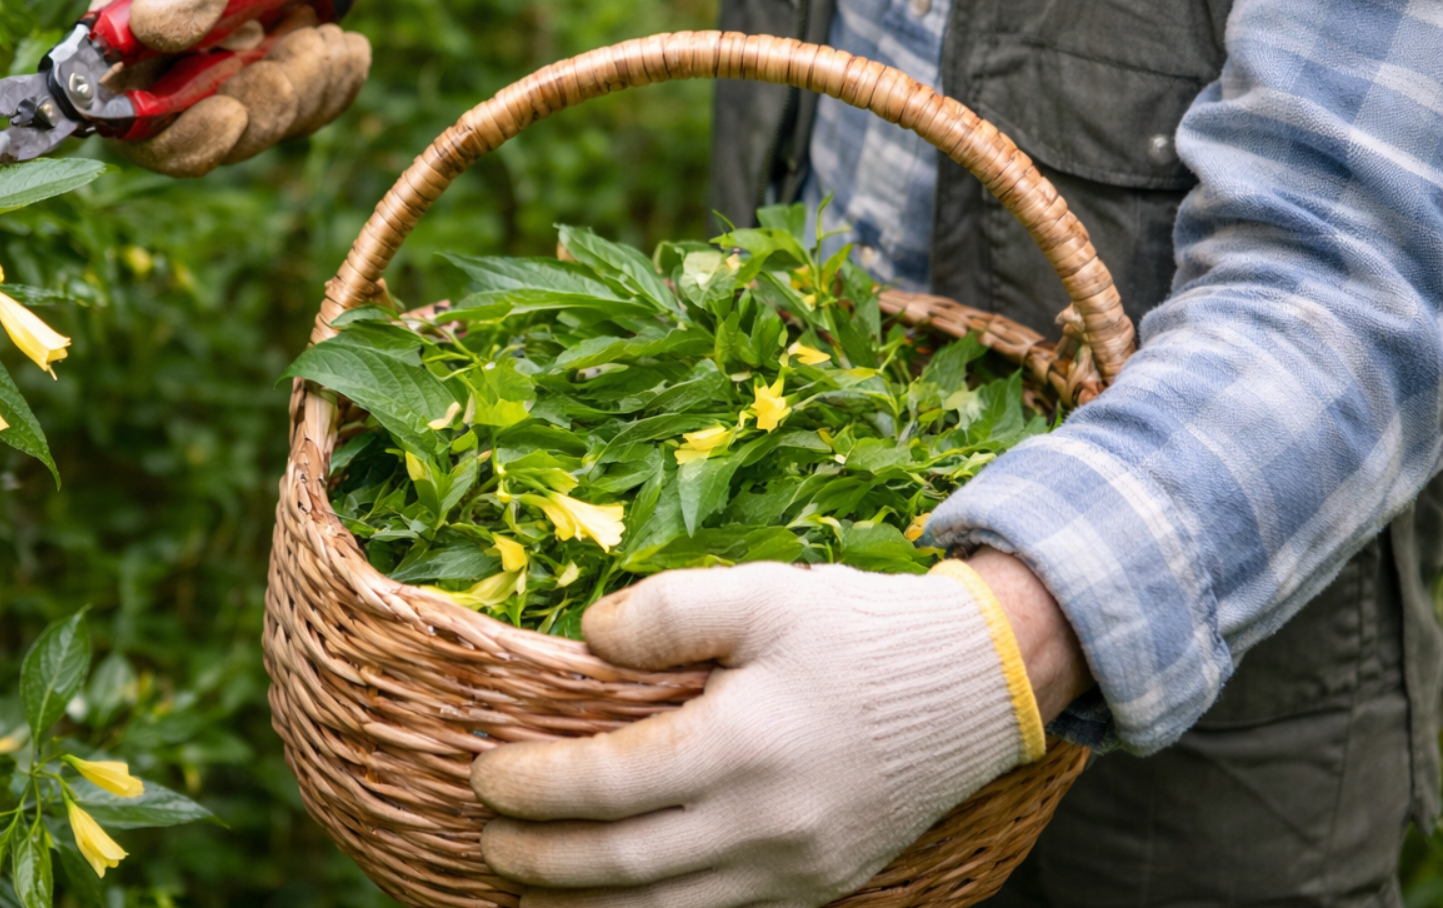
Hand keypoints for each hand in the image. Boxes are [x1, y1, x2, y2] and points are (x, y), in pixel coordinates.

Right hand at [93, 0, 428, 175]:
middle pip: (189, 133)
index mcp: (136, 9)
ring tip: (324, 33)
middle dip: (255, 109)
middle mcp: (173, 49)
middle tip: (296, 56)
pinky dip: (330, 87)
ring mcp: (229, 66)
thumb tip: (157, 31)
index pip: (116, 103)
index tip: (226, 114)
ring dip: (300, 92)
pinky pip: (300, 114)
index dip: (162, 132)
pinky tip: (345, 44)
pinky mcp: (278, 74)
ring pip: (253, 128)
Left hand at [469, 560, 1055, 907]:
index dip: (536, 787)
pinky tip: (611, 898)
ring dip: (582, 905)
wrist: (980, 685)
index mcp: (747, 745)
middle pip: (622, 866)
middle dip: (540, 859)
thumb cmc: (860, 631)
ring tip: (528, 883)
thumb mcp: (764, 592)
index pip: (610, 784)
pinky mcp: (817, 888)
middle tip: (489, 838)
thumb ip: (669, 610)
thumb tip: (587, 640)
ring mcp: (796, 869)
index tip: (488, 774)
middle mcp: (768, 824)